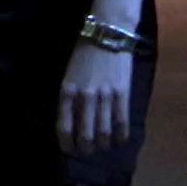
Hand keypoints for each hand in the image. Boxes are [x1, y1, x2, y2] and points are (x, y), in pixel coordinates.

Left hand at [57, 41, 132, 155]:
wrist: (107, 33)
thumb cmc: (85, 53)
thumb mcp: (69, 75)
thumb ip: (69, 98)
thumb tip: (71, 123)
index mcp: (67, 92)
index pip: (64, 127)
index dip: (67, 145)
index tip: (71, 151)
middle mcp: (84, 97)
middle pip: (85, 136)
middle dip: (86, 150)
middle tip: (88, 152)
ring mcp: (104, 95)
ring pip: (104, 133)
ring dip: (103, 145)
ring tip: (103, 147)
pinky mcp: (122, 93)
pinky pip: (122, 122)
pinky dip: (120, 136)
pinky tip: (119, 140)